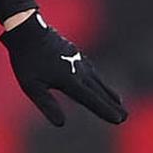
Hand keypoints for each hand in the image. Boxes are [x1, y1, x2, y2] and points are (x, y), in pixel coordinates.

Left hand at [0, 13, 127, 125]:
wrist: (27, 29)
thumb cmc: (26, 59)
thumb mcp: (31, 86)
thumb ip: (47, 104)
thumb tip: (61, 124)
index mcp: (69, 81)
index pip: (91, 100)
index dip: (105, 110)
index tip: (119, 120)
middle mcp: (78, 71)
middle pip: (99, 91)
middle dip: (112, 105)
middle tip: (125, 116)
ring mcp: (78, 60)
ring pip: (97, 79)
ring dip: (107, 91)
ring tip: (118, 101)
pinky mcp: (75, 52)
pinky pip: (91, 69)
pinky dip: (98, 78)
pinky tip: (98, 80)